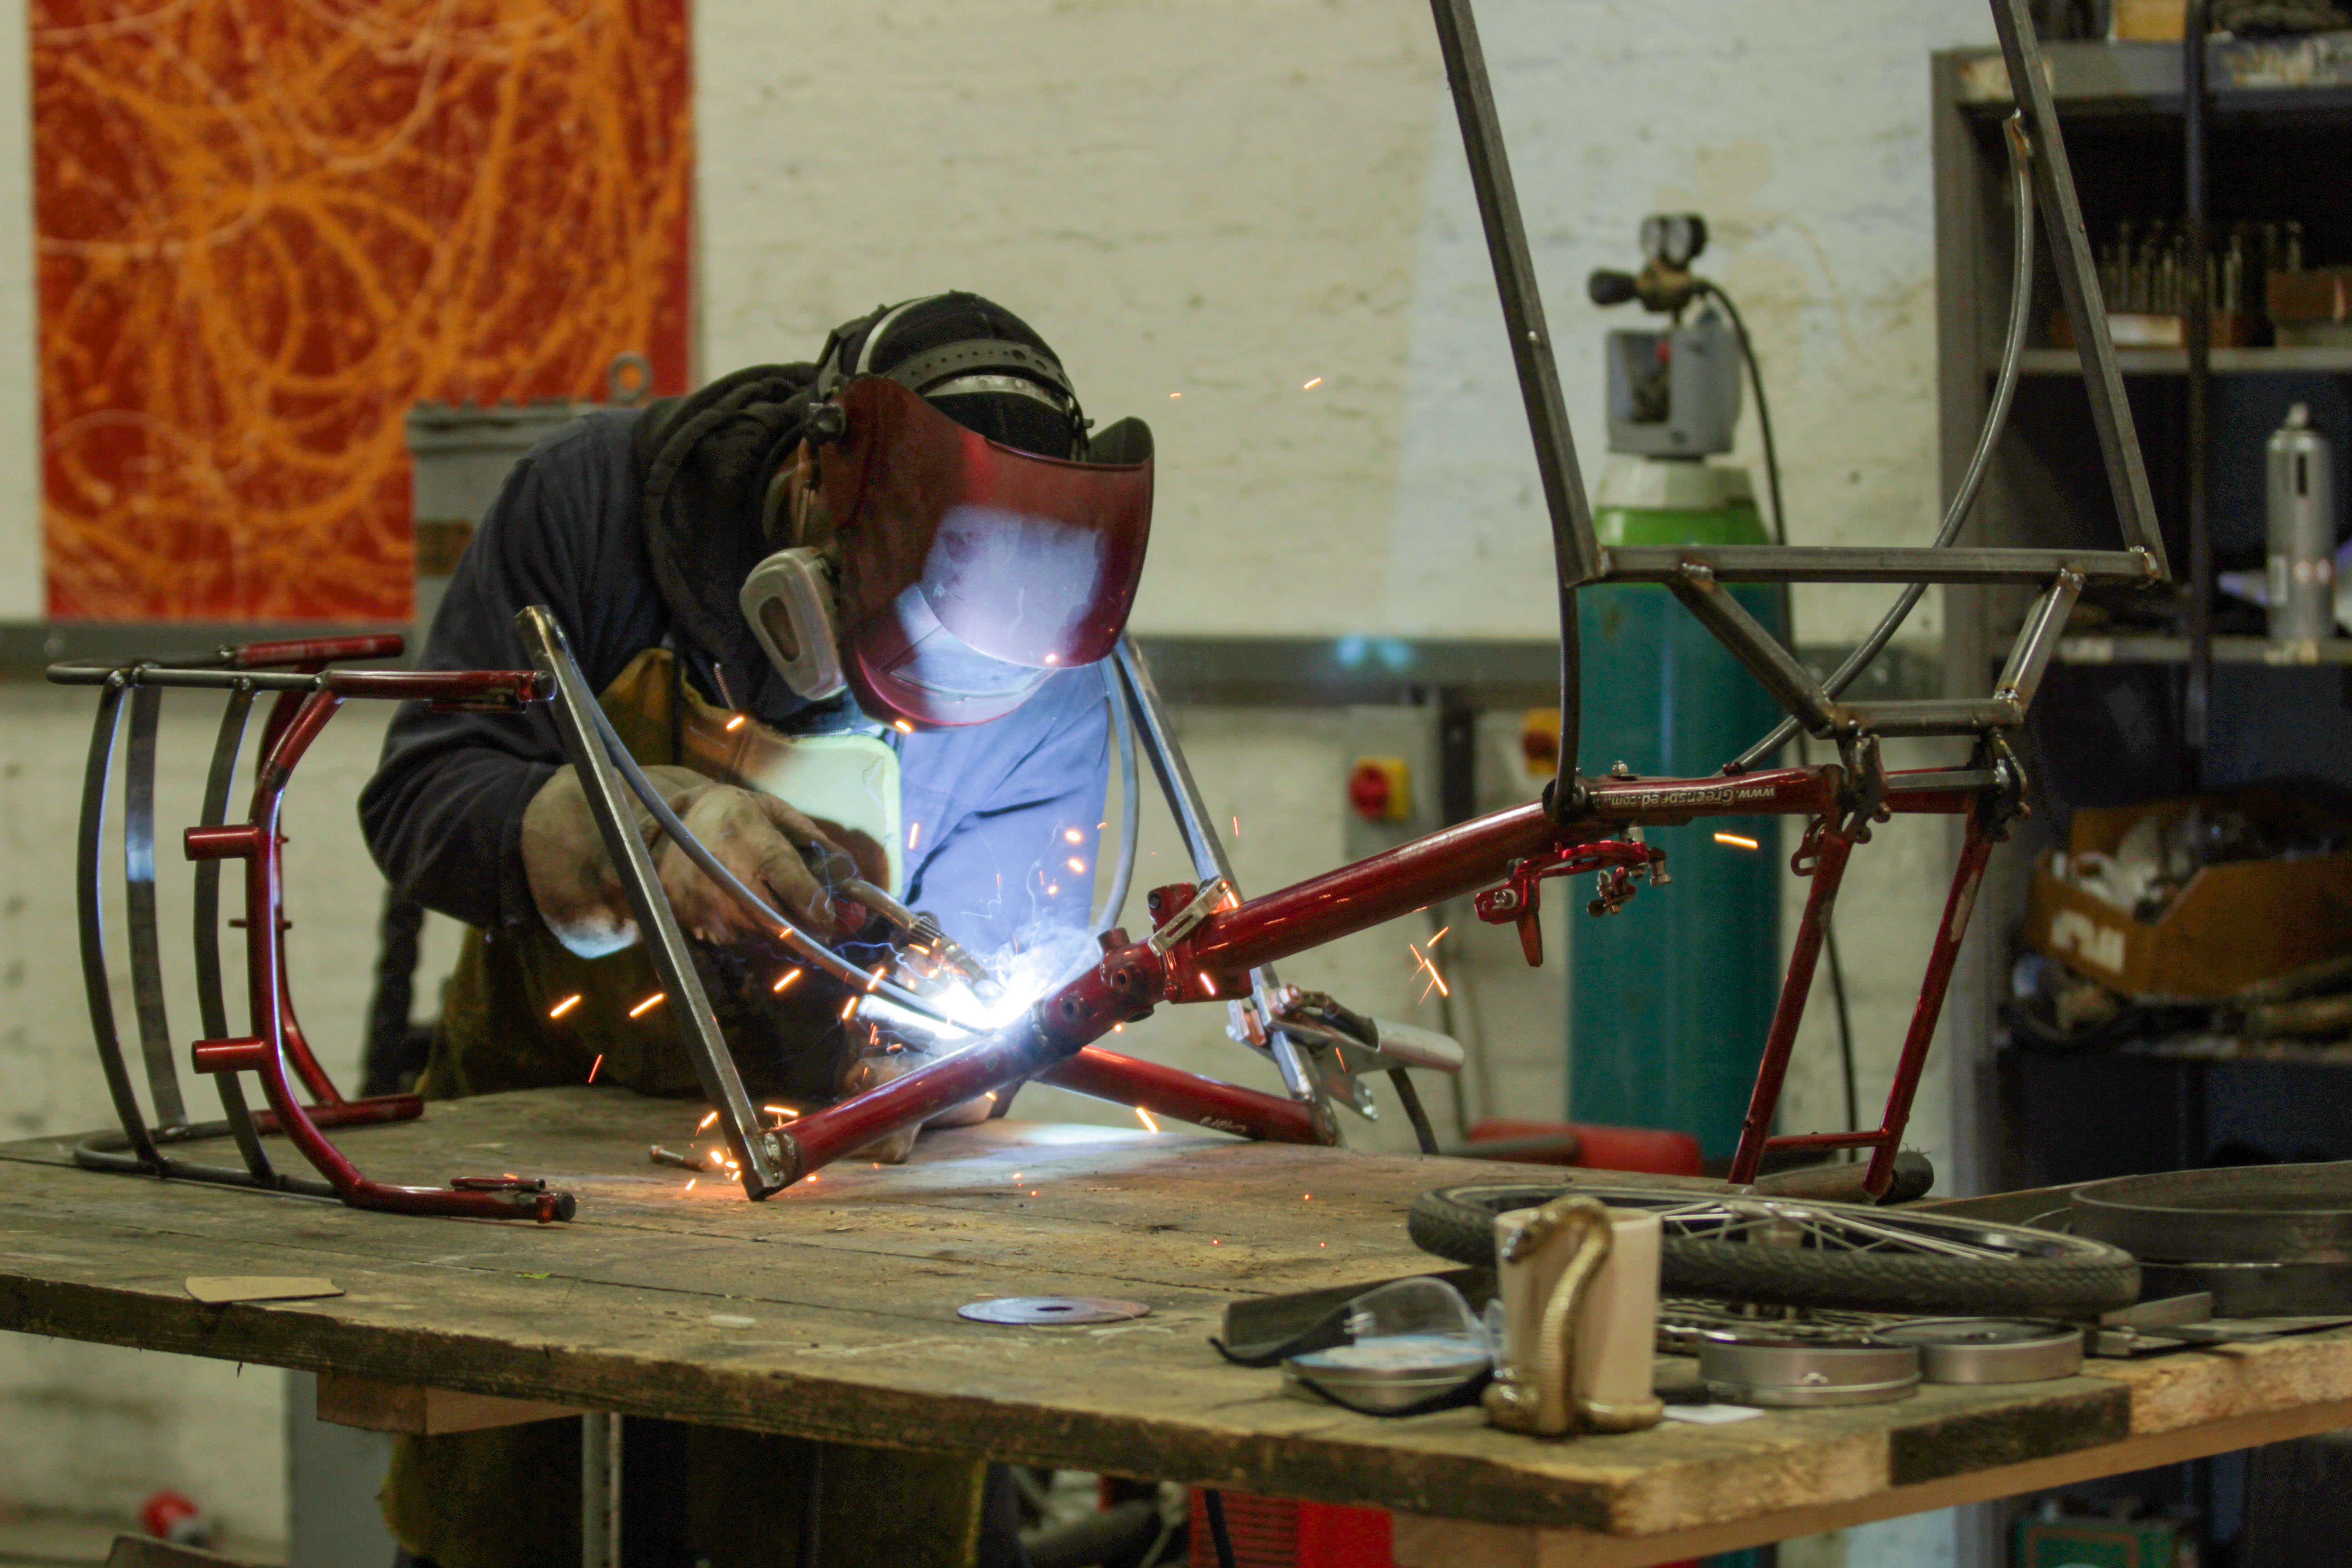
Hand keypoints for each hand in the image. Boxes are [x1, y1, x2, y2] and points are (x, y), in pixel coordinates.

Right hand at [522, 764, 852, 956]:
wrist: (665, 826)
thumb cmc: (733, 815)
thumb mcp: (775, 813)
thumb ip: (813, 842)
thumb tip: (849, 874)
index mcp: (752, 843)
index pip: (792, 885)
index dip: (817, 906)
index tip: (833, 918)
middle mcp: (729, 880)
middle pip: (780, 922)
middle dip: (807, 929)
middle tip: (824, 927)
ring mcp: (709, 907)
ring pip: (760, 936)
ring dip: (779, 931)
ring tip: (782, 910)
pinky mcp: (695, 924)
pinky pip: (736, 940)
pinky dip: (751, 932)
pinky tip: (748, 909)